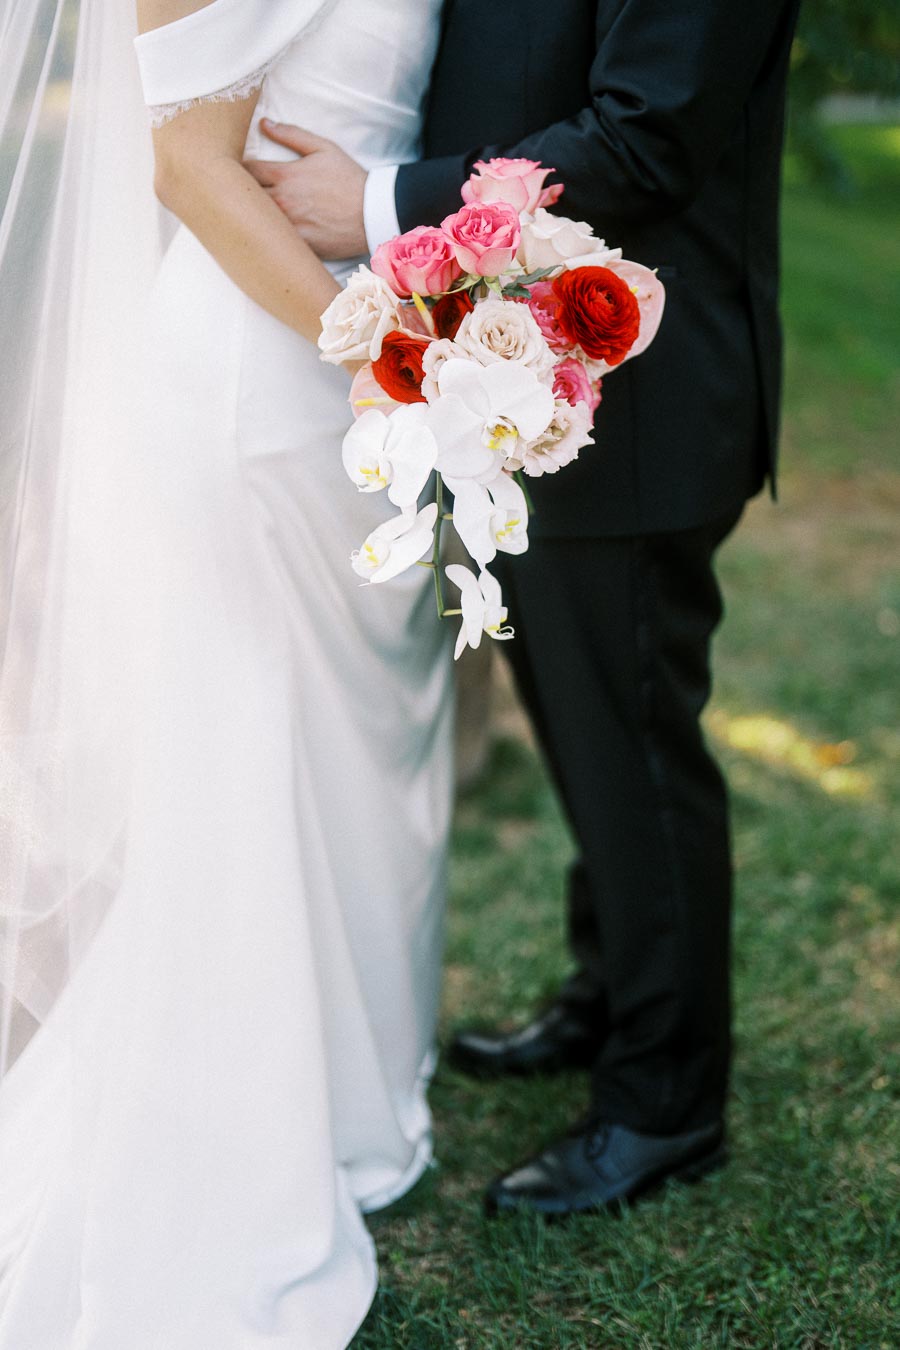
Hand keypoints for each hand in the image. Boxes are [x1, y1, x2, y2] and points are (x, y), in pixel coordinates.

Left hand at [245, 121, 367, 260]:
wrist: (373, 212)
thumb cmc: (349, 179)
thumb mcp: (323, 148)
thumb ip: (290, 134)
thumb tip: (263, 124)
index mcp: (284, 176)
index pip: (245, 170)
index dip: (238, 170)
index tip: (238, 171)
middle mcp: (282, 201)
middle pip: (245, 198)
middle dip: (239, 194)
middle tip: (237, 194)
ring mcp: (289, 226)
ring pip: (256, 222)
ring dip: (251, 217)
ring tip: (248, 215)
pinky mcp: (298, 246)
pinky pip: (274, 242)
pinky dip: (268, 237)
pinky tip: (267, 235)